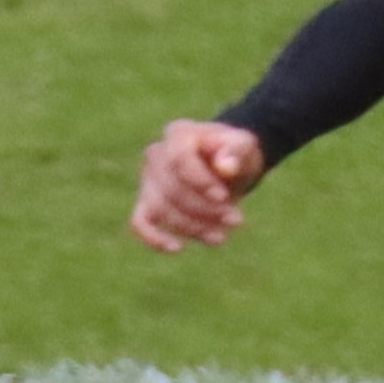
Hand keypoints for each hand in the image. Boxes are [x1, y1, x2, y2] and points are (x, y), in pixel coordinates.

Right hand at [131, 120, 265, 251]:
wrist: (228, 165)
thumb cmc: (235, 153)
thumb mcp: (244, 146)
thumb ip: (236, 152)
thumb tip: (226, 167)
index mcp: (178, 134)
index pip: (179, 159)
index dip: (199, 181)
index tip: (223, 197)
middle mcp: (157, 154)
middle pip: (172, 188)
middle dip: (205, 209)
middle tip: (236, 219)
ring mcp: (148, 179)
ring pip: (161, 209)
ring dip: (192, 227)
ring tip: (221, 236)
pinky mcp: (148, 202)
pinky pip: (139, 221)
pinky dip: (153, 237)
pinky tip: (176, 248)